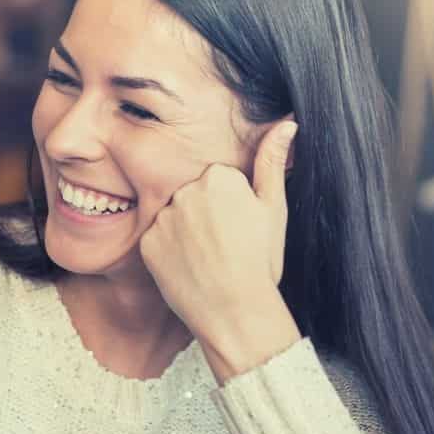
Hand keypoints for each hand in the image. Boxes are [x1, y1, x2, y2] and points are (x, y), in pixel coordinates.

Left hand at [140, 120, 300, 380]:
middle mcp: (186, 191)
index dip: (230, 206)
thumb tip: (287, 122)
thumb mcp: (274, 210)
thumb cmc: (260, 261)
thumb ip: (273, 162)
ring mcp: (163, 217)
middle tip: (224, 245)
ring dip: (185, 233)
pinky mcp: (146, 243)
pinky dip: (168, 253)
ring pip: (173, 218)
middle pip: (192, 196)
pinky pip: (156, 240)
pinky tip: (187, 267)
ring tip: (207, 258)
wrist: (236, 311)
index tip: (239, 227)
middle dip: (204, 216)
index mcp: (219, 177)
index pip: (218, 181)